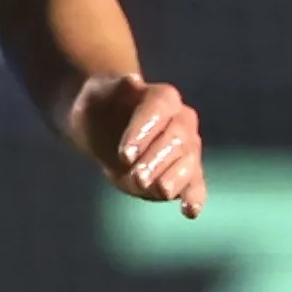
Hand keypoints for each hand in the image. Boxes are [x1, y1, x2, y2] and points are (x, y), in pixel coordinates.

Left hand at [68, 72, 204, 216]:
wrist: (102, 128)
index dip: (144, 131)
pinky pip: (195, 184)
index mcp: (163, 97)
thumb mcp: (96, 95)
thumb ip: (113, 88)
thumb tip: (132, 80)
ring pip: (189, 162)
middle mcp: (182, 120)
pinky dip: (195, 197)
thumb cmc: (99, 108)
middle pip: (177, 138)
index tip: (124, 155)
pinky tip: (190, 211)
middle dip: (157, 160)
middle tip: (137, 178)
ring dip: (174, 178)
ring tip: (160, 191)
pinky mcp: (185, 174)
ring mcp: (187, 148)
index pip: (160, 108)